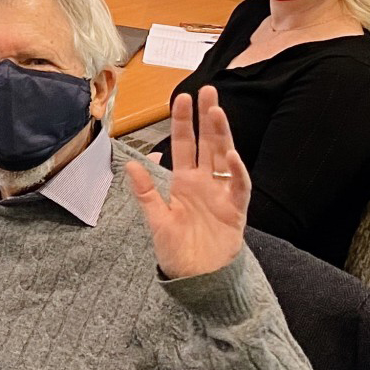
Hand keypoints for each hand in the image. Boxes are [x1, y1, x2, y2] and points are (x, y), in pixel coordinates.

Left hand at [124, 86, 250, 279]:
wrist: (198, 279)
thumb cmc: (177, 251)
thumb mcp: (156, 220)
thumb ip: (146, 192)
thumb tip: (131, 163)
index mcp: (184, 182)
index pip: (184, 144)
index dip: (183, 121)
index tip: (183, 97)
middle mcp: (205, 182)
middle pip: (208, 143)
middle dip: (208, 117)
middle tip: (208, 90)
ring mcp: (222, 194)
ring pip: (224, 157)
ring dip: (222, 135)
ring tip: (217, 112)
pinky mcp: (236, 210)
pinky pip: (238, 186)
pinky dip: (236, 171)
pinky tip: (230, 155)